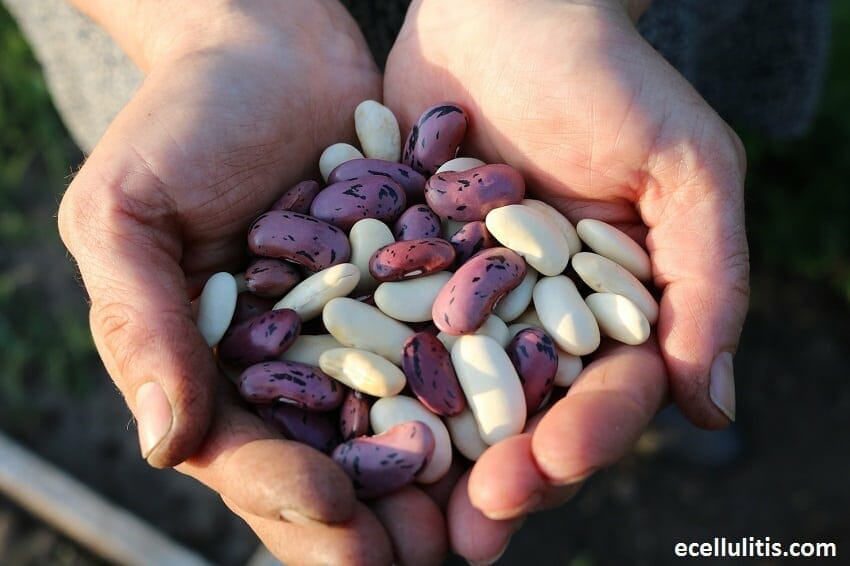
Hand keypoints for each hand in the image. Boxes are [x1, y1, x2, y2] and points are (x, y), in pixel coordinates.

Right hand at [58, 1, 446, 561]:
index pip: (250, 457)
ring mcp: (369, 330)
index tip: (339, 520)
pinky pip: (458, 343)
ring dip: (447, 473)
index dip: (288, 499)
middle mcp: (301, 366)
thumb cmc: (182, 121)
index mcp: (221, 369)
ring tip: (492, 508)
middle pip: (339, 464)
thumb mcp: (130, 213)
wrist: (270, 42)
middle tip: (433, 553)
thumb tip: (164, 442)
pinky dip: (488, 379)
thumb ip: (142, 322)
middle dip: (380, 518)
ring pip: (408, 421)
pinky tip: (526, 413)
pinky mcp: (426, 285)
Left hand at [385, 0, 747, 560]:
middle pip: (524, 414)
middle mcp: (535, 318)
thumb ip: (708, 281)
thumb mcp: (683, 167)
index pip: (607, 394)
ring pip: (448, 394)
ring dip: (425, 453)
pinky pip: (379, 332)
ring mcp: (462, 300)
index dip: (586, 439)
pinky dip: (359, 376)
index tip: (550, 468)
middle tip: (468, 532)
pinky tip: (332, 422)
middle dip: (500, 473)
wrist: (506, 10)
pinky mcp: (398, 271)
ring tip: (395, 503)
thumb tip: (711, 410)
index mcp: (610, 310)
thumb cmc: (607, 77)